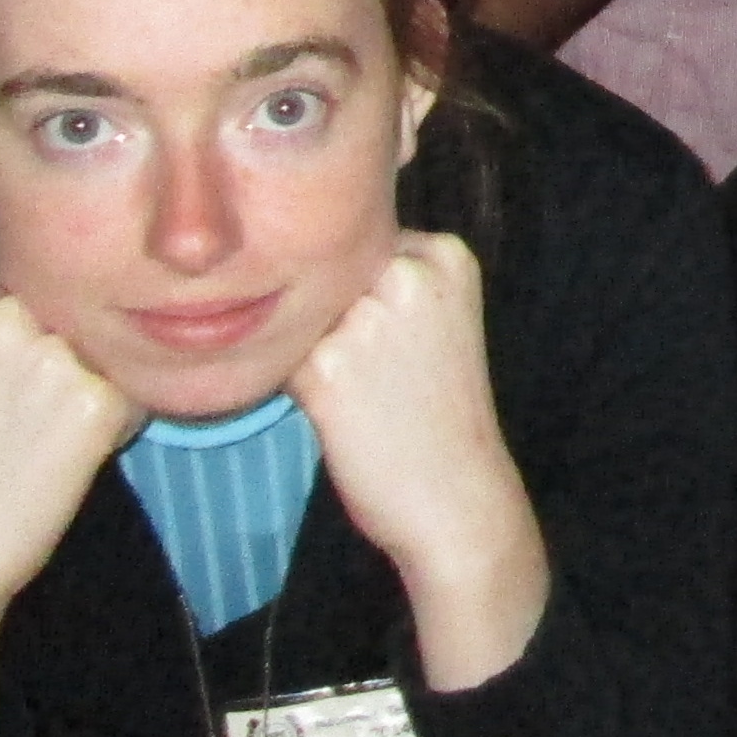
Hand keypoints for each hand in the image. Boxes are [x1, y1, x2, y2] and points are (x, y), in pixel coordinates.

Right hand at [0, 273, 141, 619]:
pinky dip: (113, 430)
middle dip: (64, 362)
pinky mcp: (96, 399)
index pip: (29, 294)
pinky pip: (131, 399)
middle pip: (71, 321)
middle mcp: (7, 312)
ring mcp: (53, 354)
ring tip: (37, 443)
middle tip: (19, 424)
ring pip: (105, 357)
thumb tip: (49, 294)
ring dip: (91, 394)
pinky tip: (63, 461)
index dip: (24, 346)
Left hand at [290, 232, 533, 599]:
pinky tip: (336, 408)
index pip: (360, 241)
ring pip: (299, 311)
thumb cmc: (441, 408)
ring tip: (356, 389)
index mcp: (445, 254)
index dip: (358, 288)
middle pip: (326, 270)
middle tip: (370, 366)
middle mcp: (407, 275)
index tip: (387, 334)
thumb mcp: (440, 315)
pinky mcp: (327, 369)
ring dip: (307, 346)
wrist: (457, 495)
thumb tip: (298, 249)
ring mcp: (366, 320)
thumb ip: (385, 275)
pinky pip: (279, 355)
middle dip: (329, 312)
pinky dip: (294, 382)